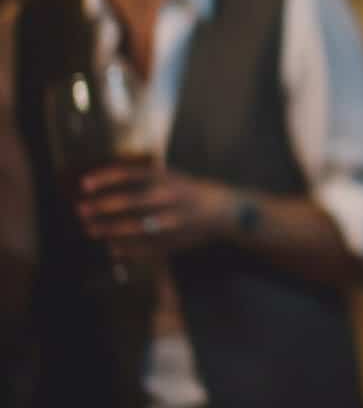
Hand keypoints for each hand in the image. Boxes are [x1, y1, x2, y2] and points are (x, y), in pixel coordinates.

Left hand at [76, 163, 235, 257]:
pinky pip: (144, 246)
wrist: (220, 210)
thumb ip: (142, 179)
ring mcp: (171, 220)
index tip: (83, 184)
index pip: (129, 174)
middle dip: (101, 207)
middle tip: (81, 210)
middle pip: (128, 201)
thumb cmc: (187, 191)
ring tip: (91, 230)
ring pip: (134, 227)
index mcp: (166, 178)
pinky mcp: (174, 239)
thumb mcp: (169, 177)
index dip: (104, 178)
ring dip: (108, 229)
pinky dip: (126, 248)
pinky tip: (112, 248)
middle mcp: (168, 197)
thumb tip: (103, 185)